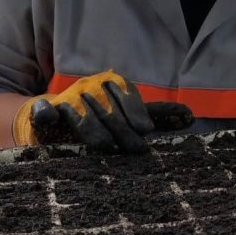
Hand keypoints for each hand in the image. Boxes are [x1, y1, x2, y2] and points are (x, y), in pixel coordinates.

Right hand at [12, 70, 193, 152]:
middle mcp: (90, 88)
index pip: (126, 93)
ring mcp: (67, 99)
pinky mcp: (43, 111)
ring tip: (104, 147)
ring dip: (93, 129)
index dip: (135, 111)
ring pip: (81, 113)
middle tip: (135, 150)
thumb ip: (155, 116)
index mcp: (110, 84)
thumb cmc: (100, 117)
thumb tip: (192, 117)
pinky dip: (46, 113)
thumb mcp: (128, 113)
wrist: (55, 116)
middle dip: (121, 130)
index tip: (146, 130)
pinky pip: (44, 111)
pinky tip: (50, 118)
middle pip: (108, 107)